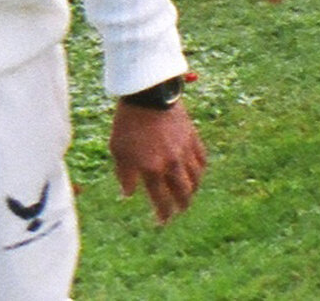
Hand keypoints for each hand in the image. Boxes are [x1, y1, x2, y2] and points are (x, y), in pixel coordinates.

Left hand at [109, 97, 207, 222]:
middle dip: (182, 206)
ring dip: (194, 190)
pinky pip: (201, 159)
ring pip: (196, 178)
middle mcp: (172, 164)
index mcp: (152, 170)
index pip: (161, 200)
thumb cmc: (127, 124)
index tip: (162, 222)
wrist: (147, 96)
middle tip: (179, 211)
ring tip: (190, 195)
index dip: (163, 214)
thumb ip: (125, 176)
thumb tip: (128, 194)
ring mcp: (184, 150)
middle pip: (183, 192)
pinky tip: (198, 173)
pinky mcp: (192, 137)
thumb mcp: (118, 152)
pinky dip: (201, 170)